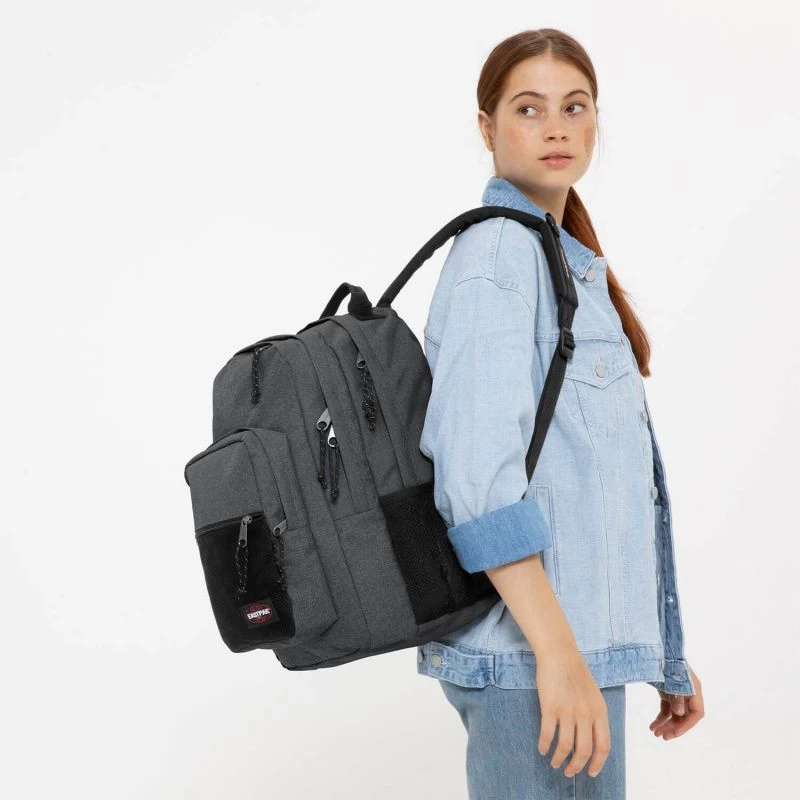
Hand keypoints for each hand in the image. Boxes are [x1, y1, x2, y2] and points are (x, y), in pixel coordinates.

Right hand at [535, 648, 610, 778]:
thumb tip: (592, 739)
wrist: (559, 653)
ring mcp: (568, 711)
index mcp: (600, 711)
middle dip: (576, 766)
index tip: (591, 772)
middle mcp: (586, 714)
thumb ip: (595, 715)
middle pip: (584, 750)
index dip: (597, 763)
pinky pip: (548, 734)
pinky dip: (545, 745)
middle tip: (569, 772)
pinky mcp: (550, 707)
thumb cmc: (575, 672)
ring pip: (566, 746)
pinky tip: (542, 749)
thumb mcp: (594, 694)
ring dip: (559, 759)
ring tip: (555, 763)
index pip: (603, 746)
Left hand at [650, 664, 703, 739]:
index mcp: (694, 689)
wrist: (655, 648)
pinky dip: (660, 718)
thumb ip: (676, 696)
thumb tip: (679, 713)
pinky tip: (653, 726)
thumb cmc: (665, 661)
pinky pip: (666, 709)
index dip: (687, 725)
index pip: (696, 713)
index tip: (674, 734)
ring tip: (655, 733)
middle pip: (685, 716)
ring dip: (666, 725)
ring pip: (675, 715)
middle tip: (662, 737)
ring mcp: (677, 692)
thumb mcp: (671, 679)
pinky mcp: (667, 692)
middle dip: (674, 727)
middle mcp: (688, 693)